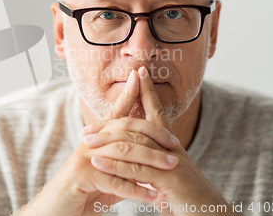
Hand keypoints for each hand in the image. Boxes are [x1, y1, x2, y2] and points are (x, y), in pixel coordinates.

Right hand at [17, 69, 179, 215]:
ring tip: (171, 167)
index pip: (115, 113)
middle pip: (125, 130)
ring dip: (150, 160)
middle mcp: (89, 143)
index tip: (139, 77)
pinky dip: (135, 190)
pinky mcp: (82, 176)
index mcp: (95, 140)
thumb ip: (123, 169)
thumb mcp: (105, 177)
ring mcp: (85, 158)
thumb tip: (145, 169)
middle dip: (152, 133)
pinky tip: (152, 196)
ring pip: (123, 153)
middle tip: (176, 143)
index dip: (127, 94)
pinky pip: (114, 181)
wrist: (53, 211)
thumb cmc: (80, 194)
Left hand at [81, 66, 238, 215]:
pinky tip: (97, 161)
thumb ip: (153, 164)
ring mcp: (170, 161)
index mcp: (171, 146)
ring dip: (106, 141)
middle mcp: (171, 148)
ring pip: (134, 144)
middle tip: (86, 127)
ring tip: (85, 141)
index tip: (139, 73)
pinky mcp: (169, 179)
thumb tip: (137, 158)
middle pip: (139, 125)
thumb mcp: (168, 176)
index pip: (157, 112)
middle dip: (112, 121)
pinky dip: (114, 165)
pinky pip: (136, 169)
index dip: (148, 91)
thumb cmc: (187, 198)